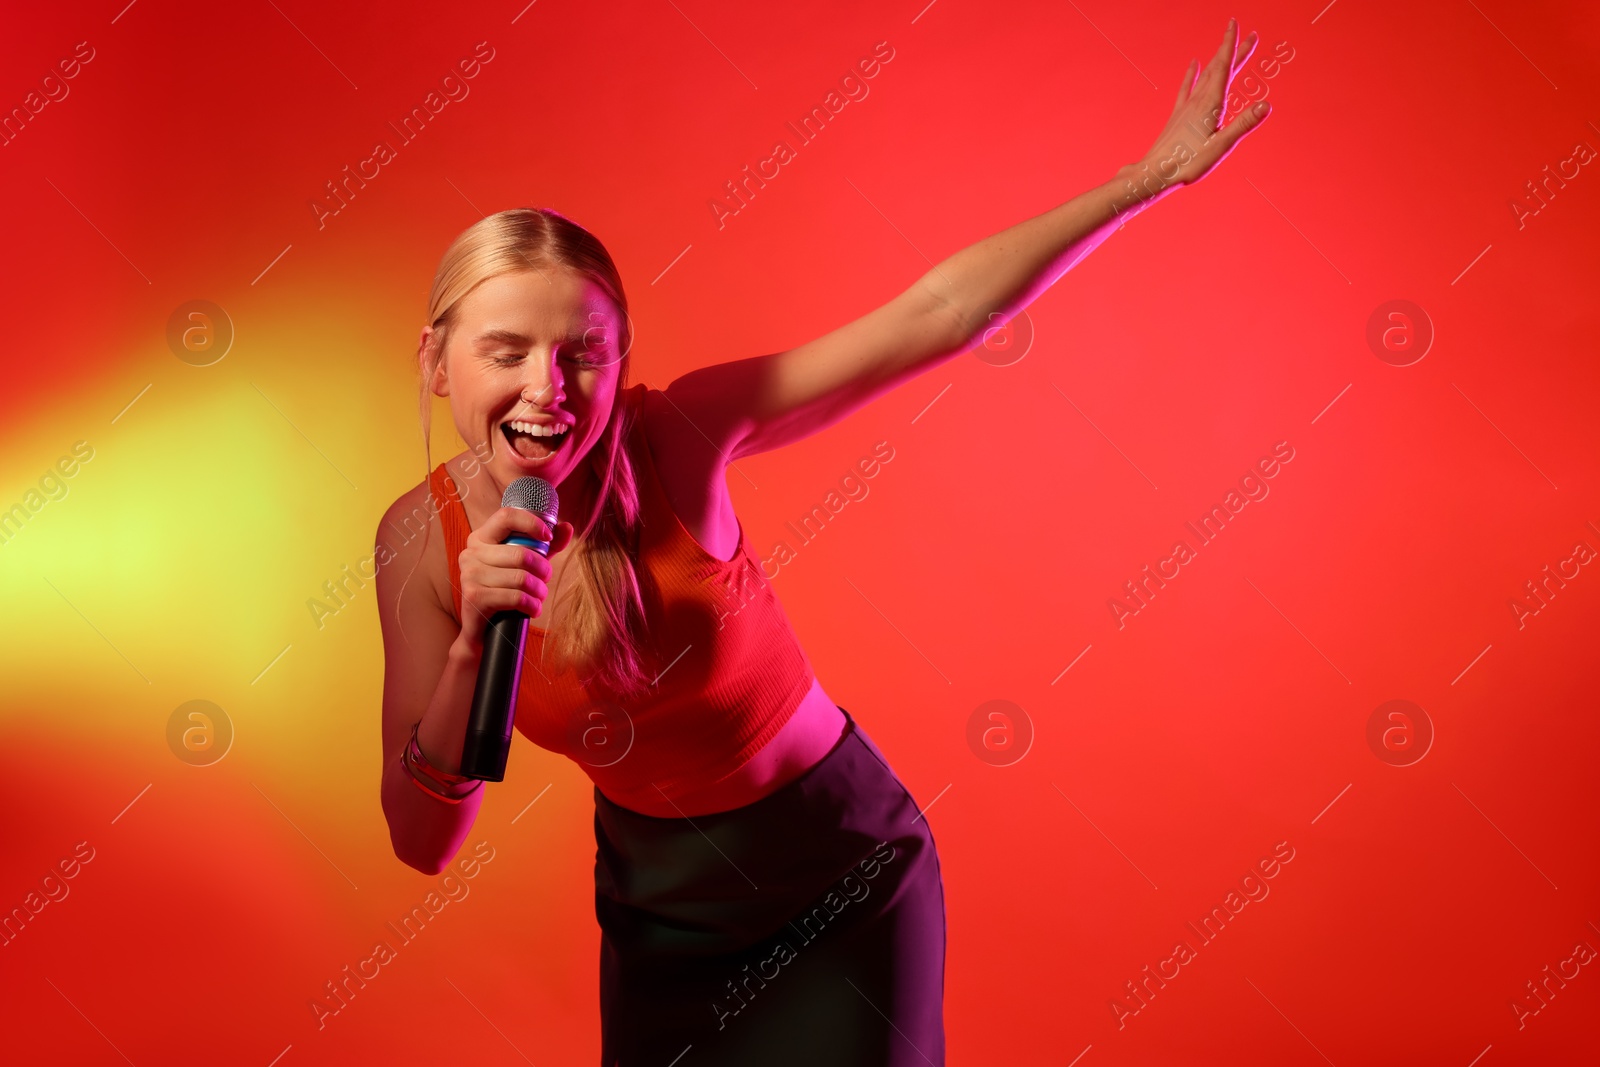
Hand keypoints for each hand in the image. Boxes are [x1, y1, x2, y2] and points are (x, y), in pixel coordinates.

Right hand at [453, 506, 574, 653]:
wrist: (482, 629)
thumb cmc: (505, 590)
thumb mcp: (526, 564)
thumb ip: (545, 546)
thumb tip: (567, 526)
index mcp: (481, 538)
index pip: (506, 516)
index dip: (532, 523)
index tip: (548, 536)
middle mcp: (471, 553)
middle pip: (521, 554)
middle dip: (543, 570)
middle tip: (545, 579)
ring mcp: (469, 574)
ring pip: (521, 577)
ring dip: (539, 591)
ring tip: (538, 596)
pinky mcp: (474, 596)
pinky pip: (515, 596)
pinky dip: (531, 605)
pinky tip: (532, 609)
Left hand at [1124, 19, 1271, 201]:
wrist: (1155, 173)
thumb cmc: (1188, 164)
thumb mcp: (1221, 147)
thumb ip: (1243, 124)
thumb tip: (1266, 105)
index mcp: (1211, 104)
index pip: (1224, 67)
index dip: (1232, 45)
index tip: (1236, 24)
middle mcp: (1198, 100)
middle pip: (1220, 68)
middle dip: (1235, 50)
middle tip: (1253, 35)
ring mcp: (1187, 106)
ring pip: (1207, 75)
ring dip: (1220, 59)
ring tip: (1229, 47)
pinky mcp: (1178, 114)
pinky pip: (1187, 87)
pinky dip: (1193, 73)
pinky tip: (1194, 63)